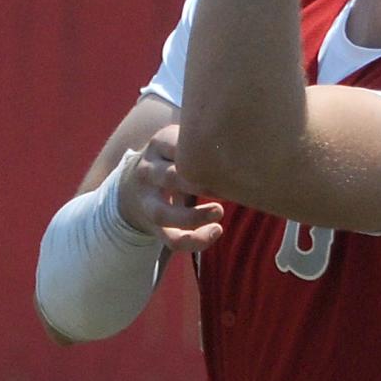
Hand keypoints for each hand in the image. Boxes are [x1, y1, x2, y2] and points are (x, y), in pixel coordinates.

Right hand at [118, 125, 223, 253]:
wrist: (133, 184)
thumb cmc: (174, 157)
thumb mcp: (180, 140)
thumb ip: (203, 140)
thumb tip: (247, 142)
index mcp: (159, 144)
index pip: (176, 145)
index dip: (201, 153)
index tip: (229, 158)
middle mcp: (148, 171)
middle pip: (169, 178)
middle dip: (198, 184)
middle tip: (227, 185)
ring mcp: (147, 201)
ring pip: (163, 214)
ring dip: (193, 217)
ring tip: (219, 212)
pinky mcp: (154, 225)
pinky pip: (170, 238)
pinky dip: (194, 240)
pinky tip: (215, 232)